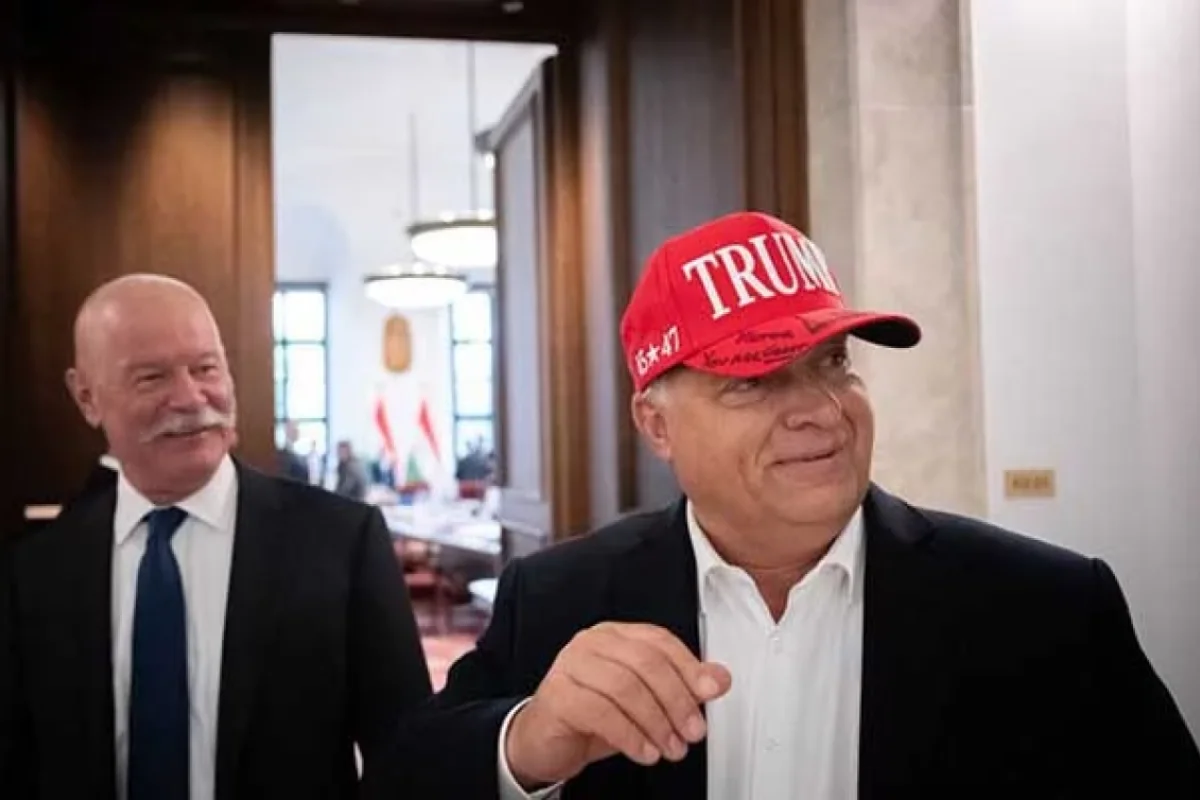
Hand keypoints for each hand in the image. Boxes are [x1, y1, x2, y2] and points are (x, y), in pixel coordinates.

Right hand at [504, 622, 731, 788]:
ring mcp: (570, 666)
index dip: (689, 667)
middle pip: (645, 663)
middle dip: (676, 700)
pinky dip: (630, 735)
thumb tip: (718, 679)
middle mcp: (591, 643)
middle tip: (692, 731)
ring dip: (655, 722)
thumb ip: (680, 686)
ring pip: (624, 687)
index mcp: (615, 636)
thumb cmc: (593, 715)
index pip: (659, 641)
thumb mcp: (644, 701)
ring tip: (670, 747)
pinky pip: (601, 712)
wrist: (544, 740)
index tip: (710, 693)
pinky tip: (644, 752)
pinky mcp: (558, 695)